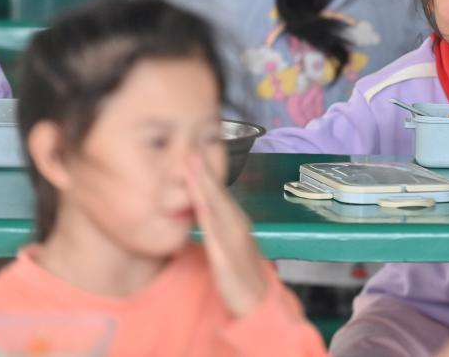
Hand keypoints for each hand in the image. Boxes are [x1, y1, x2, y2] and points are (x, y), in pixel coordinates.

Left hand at [186, 152, 267, 317]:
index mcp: (234, 222)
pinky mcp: (227, 257)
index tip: (193, 149)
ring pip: (216, 207)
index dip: (205, 171)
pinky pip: (215, 232)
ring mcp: (233, 240)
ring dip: (204, 184)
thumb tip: (200, 213)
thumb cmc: (240, 276)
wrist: (256, 303)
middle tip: (192, 145)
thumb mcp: (226, 248)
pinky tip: (198, 203)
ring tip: (192, 163)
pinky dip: (207, 213)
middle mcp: (236, 225)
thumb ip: (215, 230)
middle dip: (203, 169)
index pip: (217, 193)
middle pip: (217, 194)